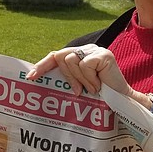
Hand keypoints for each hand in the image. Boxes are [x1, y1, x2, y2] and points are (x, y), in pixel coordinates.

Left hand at [26, 44, 140, 101]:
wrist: (121, 102)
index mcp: (78, 55)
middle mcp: (85, 49)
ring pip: (71, 60)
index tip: (30, 77)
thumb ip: (65, 79)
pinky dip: (90, 79)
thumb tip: (40, 80)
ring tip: (91, 88)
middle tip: (77, 91)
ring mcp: (95, 50)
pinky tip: (98, 85)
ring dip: (80, 79)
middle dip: (67, 76)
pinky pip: (85, 65)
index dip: (42, 65)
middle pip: (61, 57)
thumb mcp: (78, 86)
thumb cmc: (99, 96)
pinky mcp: (103, 54)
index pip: (56, 56)